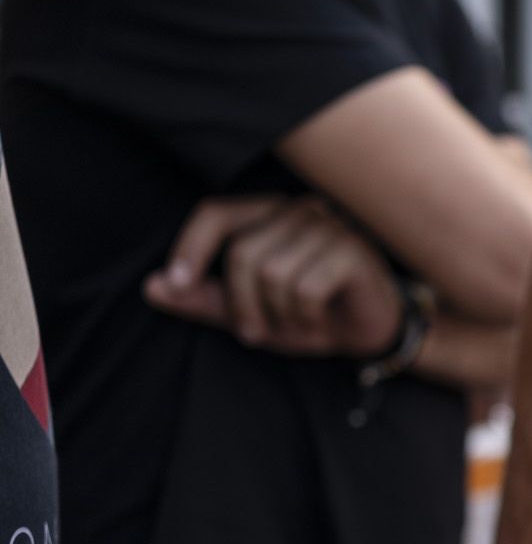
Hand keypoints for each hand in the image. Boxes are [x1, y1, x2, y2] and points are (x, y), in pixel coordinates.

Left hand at [144, 197, 403, 355]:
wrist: (370, 332)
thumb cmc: (310, 314)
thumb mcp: (251, 311)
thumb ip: (205, 299)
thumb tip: (151, 288)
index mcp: (269, 215)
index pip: (216, 214)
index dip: (190, 247)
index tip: (174, 285)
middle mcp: (299, 210)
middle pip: (243, 253)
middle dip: (242, 304)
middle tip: (255, 333)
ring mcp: (330, 227)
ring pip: (274, 273)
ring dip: (278, 314)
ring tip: (296, 325)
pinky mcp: (353, 251)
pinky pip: (306, 288)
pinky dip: (305, 317)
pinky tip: (320, 320)